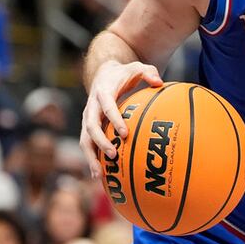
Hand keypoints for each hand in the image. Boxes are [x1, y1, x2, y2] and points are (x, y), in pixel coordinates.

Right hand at [79, 60, 162, 177]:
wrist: (103, 73)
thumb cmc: (124, 73)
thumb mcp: (137, 67)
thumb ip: (148, 72)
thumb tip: (159, 82)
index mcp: (103, 92)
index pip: (107, 107)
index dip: (114, 120)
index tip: (124, 133)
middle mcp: (91, 107)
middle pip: (90, 127)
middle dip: (100, 142)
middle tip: (113, 155)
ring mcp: (88, 118)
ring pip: (84, 140)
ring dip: (91, 157)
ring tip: (100, 175)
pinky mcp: (88, 127)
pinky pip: (87, 145)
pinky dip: (91, 159)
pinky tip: (99, 176)